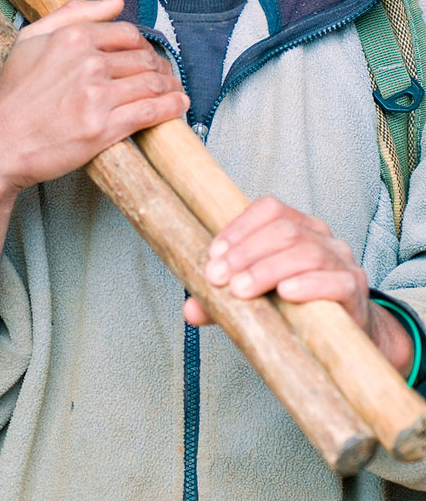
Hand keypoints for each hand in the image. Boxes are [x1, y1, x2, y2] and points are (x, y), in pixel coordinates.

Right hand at [0, 0, 188, 197]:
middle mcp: (87, 63)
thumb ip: (72, 12)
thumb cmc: (11, 94)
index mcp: (72, 38)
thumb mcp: (30, 39)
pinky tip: (178, 105)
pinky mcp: (102, 128)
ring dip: (170, 86)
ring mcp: (96, 96)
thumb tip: (116, 2)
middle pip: (144, 58)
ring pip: (152, 83)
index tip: (146, 58)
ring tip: (174, 91)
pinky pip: (149, 112)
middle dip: (160, 68)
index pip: (127, 34)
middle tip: (165, 78)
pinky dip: (171, 107)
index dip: (143, 46)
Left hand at [183, 195, 414, 375]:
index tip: (212, 255)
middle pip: (284, 231)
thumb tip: (190, 311)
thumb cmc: (296, 307)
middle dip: (245, 253)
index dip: (239, 228)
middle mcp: (321, 236)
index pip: (269, 209)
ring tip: (242, 290)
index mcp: (297, 225)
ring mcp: (341, 260)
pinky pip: (335, 281)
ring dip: (268, 270)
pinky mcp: (354, 289)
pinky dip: (309, 285)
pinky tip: (286, 294)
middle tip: (218, 279)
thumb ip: (225, 301)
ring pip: (307, 252)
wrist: (347, 335)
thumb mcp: (258, 297)